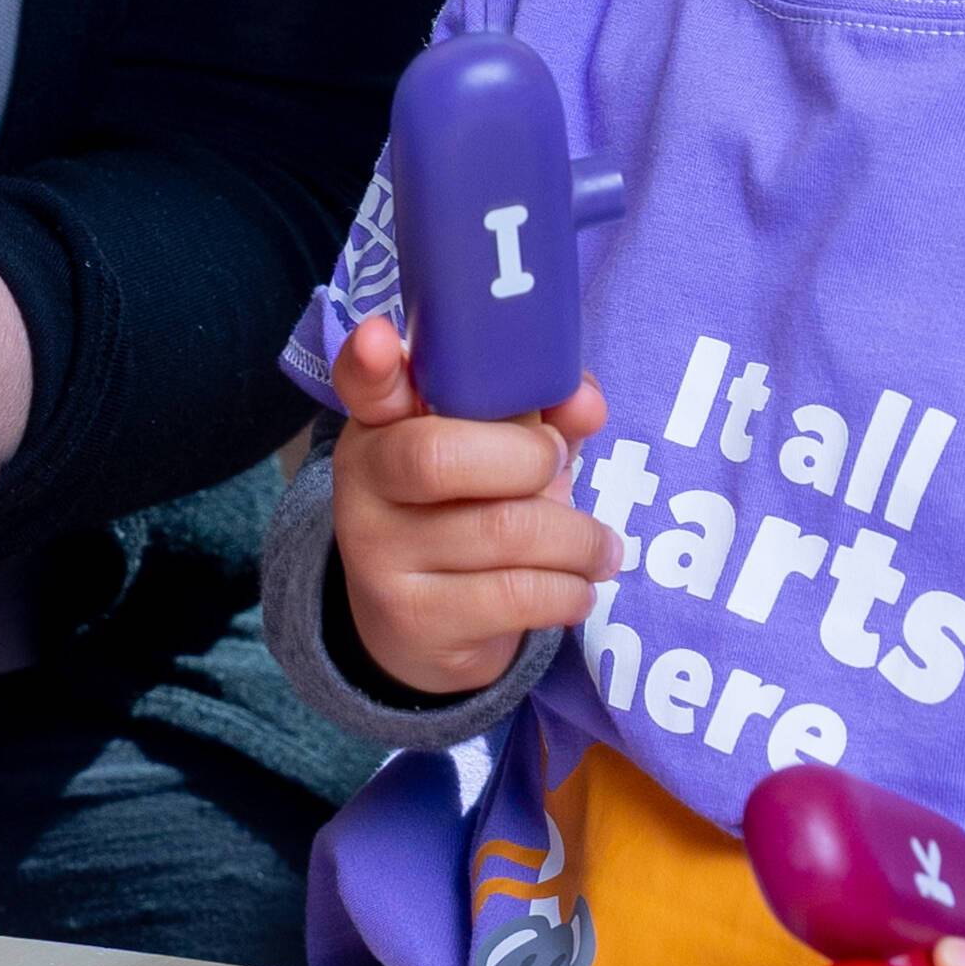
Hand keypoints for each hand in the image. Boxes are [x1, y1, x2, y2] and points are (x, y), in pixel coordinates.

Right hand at [322, 330, 622, 695]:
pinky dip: (570, 590)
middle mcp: (365, 484)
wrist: (418, 628)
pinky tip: (578, 589)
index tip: (380, 337)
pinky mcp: (416, 619)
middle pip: (439, 457)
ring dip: (578, 539)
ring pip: (502, 531)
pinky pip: (516, 595)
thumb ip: (542, 415)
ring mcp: (381, 556)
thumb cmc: (470, 514)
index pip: (364, 383)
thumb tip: (585, 402)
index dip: (371, 361)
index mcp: (382, 423)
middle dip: (528, 459)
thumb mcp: (500, 455)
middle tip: (558, 469)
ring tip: (600, 549)